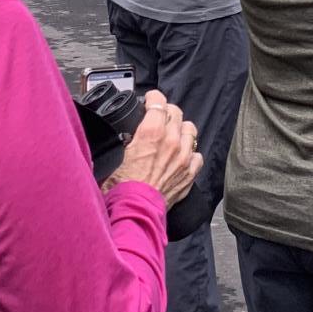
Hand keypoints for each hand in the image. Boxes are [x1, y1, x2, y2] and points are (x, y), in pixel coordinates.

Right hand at [106, 91, 201, 208]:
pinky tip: (181, 157)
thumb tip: (123, 134)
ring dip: (181, 130)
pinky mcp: (189, 174)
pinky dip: (190, 154)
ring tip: (172, 135)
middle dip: (166, 112)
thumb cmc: (120, 189)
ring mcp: (183, 157)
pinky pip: (197, 155)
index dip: (153, 98)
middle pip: (176, 112)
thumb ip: (124, 139)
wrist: (134, 213)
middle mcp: (171, 141)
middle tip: (158, 118)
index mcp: (151, 132)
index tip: (150, 101)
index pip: (158, 101)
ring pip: (190, 130)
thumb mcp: (115, 155)